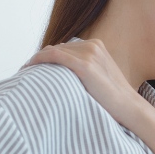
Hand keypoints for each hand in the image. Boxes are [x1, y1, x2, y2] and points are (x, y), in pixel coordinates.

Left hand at [24, 39, 139, 125]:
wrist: (128, 108)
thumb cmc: (114, 99)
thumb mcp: (100, 77)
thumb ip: (86, 70)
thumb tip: (64, 75)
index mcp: (97, 45)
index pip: (65, 47)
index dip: (48, 57)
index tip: (35, 68)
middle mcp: (92, 46)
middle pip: (57, 48)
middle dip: (42, 59)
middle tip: (28, 72)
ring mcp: (89, 54)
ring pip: (52, 51)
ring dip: (37, 60)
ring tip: (26, 72)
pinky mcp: (84, 65)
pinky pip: (53, 56)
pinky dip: (38, 60)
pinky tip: (28, 68)